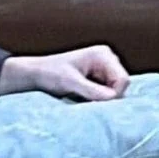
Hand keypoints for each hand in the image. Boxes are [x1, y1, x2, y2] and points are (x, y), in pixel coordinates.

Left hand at [0, 44, 129, 101]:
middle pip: (121, 85)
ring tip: (82, 97)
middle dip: (108, 96)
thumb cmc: (49, 74)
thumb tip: (113, 98)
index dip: (114, 94)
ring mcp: (104, 67)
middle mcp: (107, 58)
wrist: (35, 74)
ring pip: (115, 90)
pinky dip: (98, 98)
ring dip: (102, 98)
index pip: (123, 79)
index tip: (96, 103)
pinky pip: (108, 92)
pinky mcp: (99, 76)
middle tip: (86, 100)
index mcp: (102, 54)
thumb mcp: (70, 83)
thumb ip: (92, 90)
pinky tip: (83, 96)